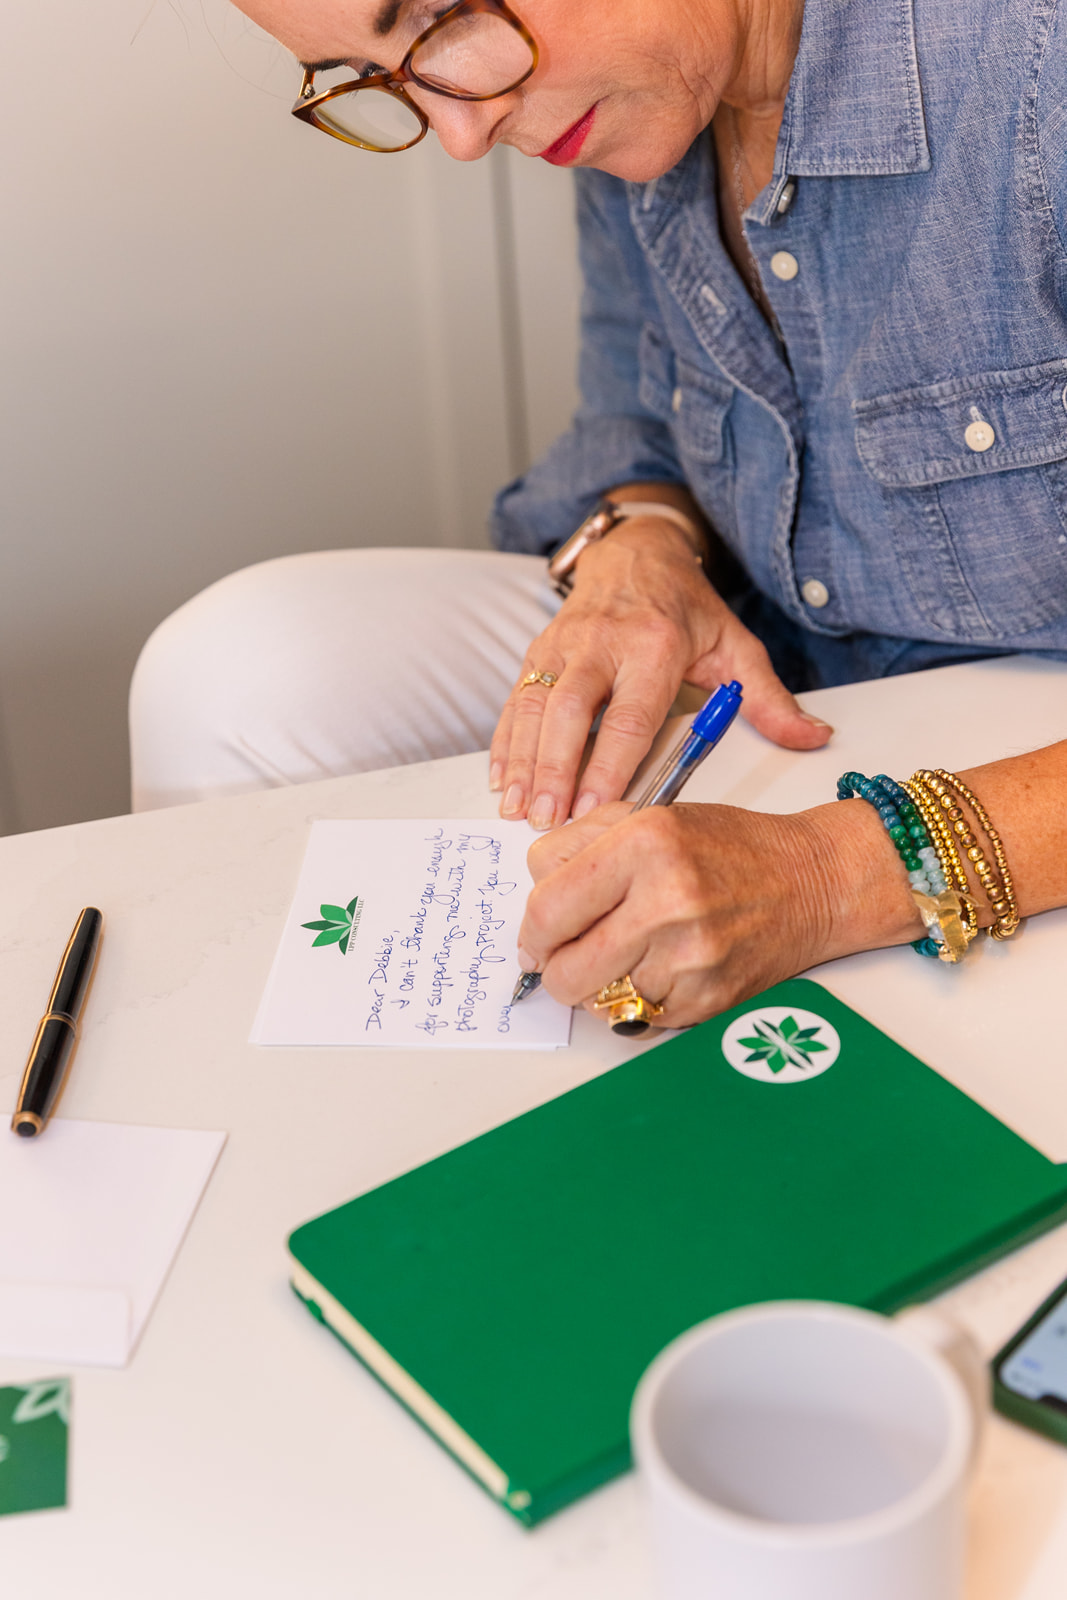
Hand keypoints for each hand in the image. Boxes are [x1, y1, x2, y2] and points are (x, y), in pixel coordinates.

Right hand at [490, 520, 831, 830]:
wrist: (637, 554)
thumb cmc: (687, 610)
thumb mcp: (735, 644)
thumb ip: (767, 697)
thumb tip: (814, 737)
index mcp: (656, 644)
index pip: (630, 713)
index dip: (611, 763)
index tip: (599, 807)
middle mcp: (603, 641)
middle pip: (569, 710)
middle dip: (555, 769)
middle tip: (549, 821)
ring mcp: (563, 644)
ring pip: (533, 706)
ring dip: (523, 762)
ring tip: (517, 811)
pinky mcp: (537, 651)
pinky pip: (514, 700)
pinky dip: (505, 743)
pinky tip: (500, 782)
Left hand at [517, 799, 918, 1027]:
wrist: (810, 881)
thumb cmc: (726, 848)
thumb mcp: (647, 816)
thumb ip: (576, 843)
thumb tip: (530, 889)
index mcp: (644, 845)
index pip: (547, 909)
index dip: (531, 931)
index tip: (538, 936)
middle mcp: (667, 902)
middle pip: (565, 970)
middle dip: (557, 968)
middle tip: (571, 954)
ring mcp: (691, 957)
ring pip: (598, 1002)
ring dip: (600, 986)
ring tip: (626, 954)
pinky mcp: (708, 999)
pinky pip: (639, 1019)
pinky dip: (639, 1000)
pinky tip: (662, 968)